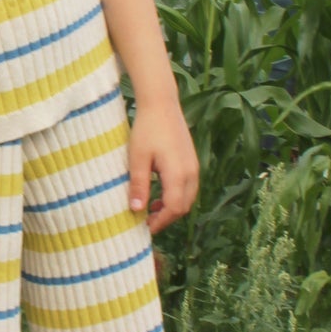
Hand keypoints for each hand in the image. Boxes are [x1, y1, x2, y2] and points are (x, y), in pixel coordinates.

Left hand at [127, 99, 198, 233]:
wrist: (161, 103)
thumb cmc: (147, 129)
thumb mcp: (137, 159)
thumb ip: (138, 185)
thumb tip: (136, 210)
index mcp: (178, 174)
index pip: (173, 209)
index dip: (159, 222)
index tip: (144, 228)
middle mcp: (191, 173)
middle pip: (183, 207)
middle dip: (166, 218)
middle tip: (145, 222)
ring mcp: (194, 166)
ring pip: (187, 198)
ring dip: (171, 208)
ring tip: (150, 210)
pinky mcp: (192, 161)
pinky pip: (188, 187)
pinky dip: (175, 196)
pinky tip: (158, 194)